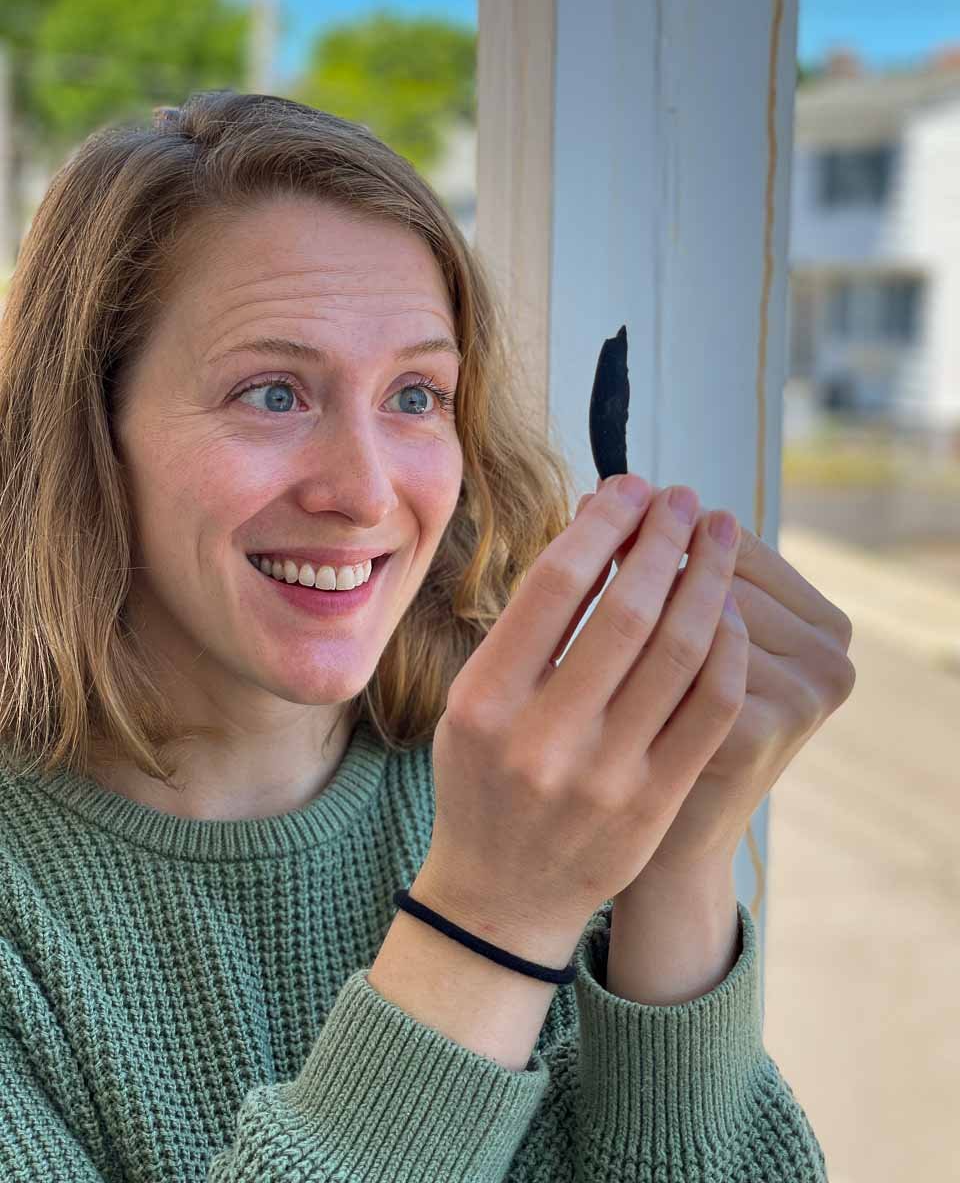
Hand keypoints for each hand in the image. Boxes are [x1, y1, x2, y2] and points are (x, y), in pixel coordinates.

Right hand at [416, 474, 747, 968]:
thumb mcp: (471, 704)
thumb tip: (599, 533)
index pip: (555, 585)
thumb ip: (525, 630)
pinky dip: (728, 647)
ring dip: (710, 579)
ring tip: (722, 535)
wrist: (501, 898)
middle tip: (687, 499)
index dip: (602, 522)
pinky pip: (711, 707)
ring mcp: (605, 776)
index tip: (630, 488)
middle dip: (666, 538)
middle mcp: (542, 738)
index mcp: (483, 702)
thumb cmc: (482, 783)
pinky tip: (731, 612)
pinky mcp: (654, 803)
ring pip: (682, 652)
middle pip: (628, 609)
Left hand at [603, 483, 856, 877]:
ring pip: (705, 615)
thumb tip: (607, 492)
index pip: (738, 544)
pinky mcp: (763, 735)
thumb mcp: (687, 650)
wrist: (666, 844)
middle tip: (588, 502)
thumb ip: (673, 581)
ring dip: (638, 578)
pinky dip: (643, 644)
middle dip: (647, 538)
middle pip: (722, 573)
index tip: (610, 490)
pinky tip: (589, 629)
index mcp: (823, 623)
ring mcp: (807, 696)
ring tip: (576, 551)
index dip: (667, 519)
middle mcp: (831, 656)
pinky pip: (690, 667)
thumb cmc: (665, 730)